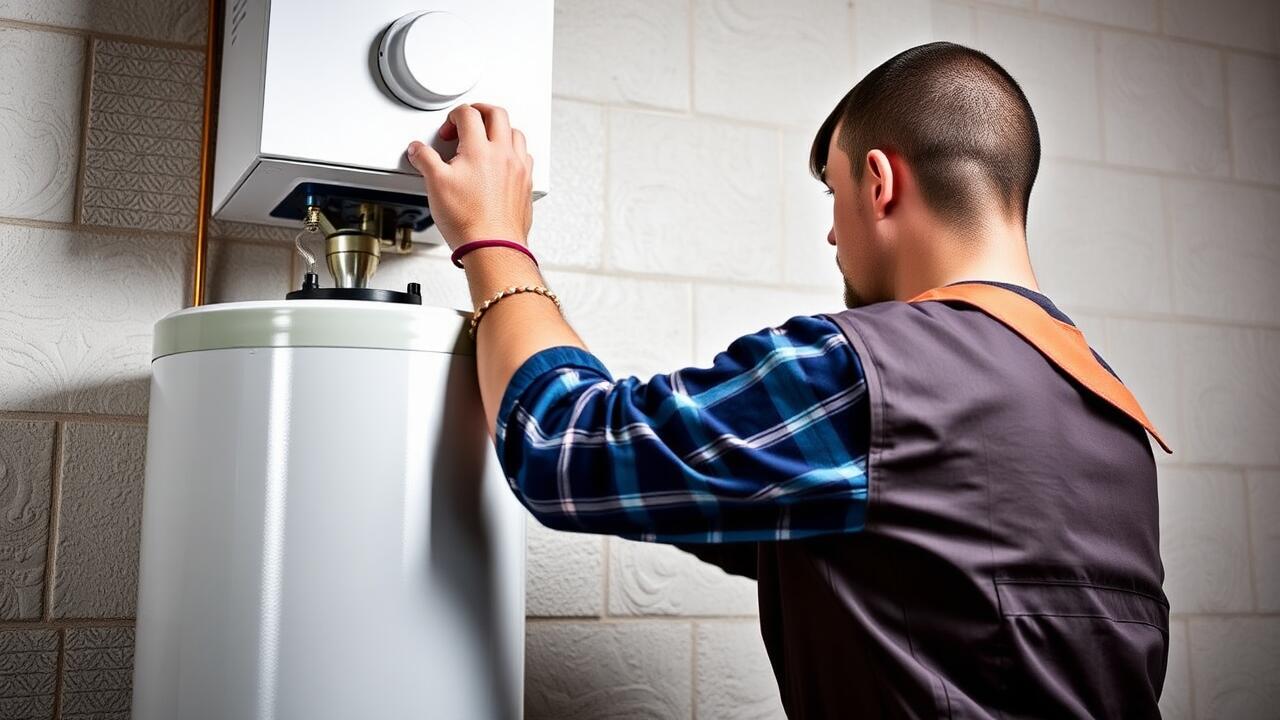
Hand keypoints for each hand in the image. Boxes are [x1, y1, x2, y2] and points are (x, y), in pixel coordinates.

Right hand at [405, 103, 533, 250]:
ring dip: (500, 130)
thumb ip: (424, 160)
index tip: (448, 129)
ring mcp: (518, 169)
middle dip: (480, 111)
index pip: (468, 115)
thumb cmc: (468, 220)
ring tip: (486, 139)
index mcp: (480, 149)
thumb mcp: (435, 185)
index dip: (454, 116)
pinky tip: (503, 161)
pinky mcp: (525, 185)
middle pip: (497, 114)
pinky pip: (525, 157)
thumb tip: (418, 150)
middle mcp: (504, 155)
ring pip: (516, 133)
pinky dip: (513, 151)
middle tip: (468, 120)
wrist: (492, 247)